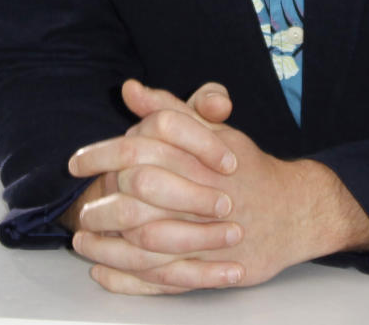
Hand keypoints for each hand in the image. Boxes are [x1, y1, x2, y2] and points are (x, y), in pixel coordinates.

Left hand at [68, 79, 368, 293]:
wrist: (292, 209)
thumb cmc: (245, 166)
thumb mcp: (211, 128)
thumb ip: (168, 109)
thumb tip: (130, 88)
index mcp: (196, 155)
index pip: (138, 150)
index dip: (101, 155)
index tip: (76, 163)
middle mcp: (201, 194)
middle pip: (138, 200)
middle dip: (103, 206)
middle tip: (83, 209)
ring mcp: (206, 236)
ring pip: (145, 244)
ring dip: (107, 245)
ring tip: (83, 241)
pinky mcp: (210, 269)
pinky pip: (159, 279)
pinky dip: (126, 279)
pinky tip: (104, 272)